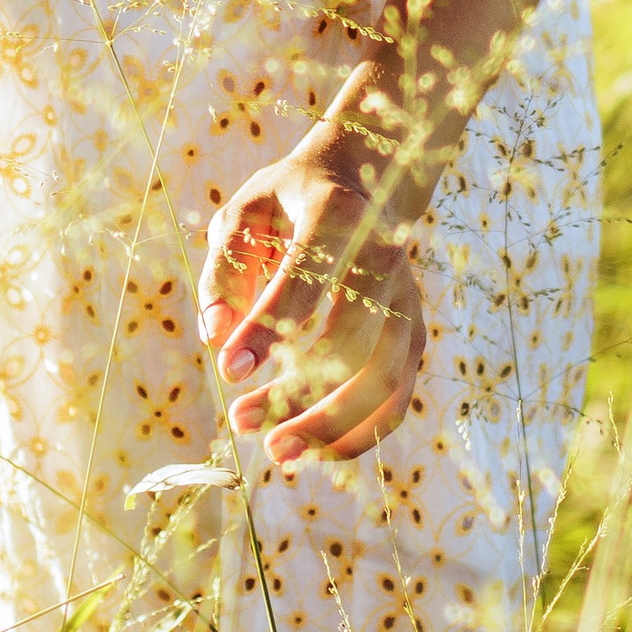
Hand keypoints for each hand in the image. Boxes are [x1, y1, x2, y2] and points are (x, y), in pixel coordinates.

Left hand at [199, 127, 425, 467]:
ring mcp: (408, 300)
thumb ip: (225, 271)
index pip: (305, 279)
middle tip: (240, 421)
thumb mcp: (244, 215)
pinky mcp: (414, 335)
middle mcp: (385, 258)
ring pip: (384, 381)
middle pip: (354, 342)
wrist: (362, 180)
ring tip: (276, 452)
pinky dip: (358, 434)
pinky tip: (311, 451)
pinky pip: (396, 400)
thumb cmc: (288, 203)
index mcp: (337, 215)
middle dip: (298, 393)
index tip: (228, 370)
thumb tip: (217, 337)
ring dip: (330, 426)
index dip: (268, 328)